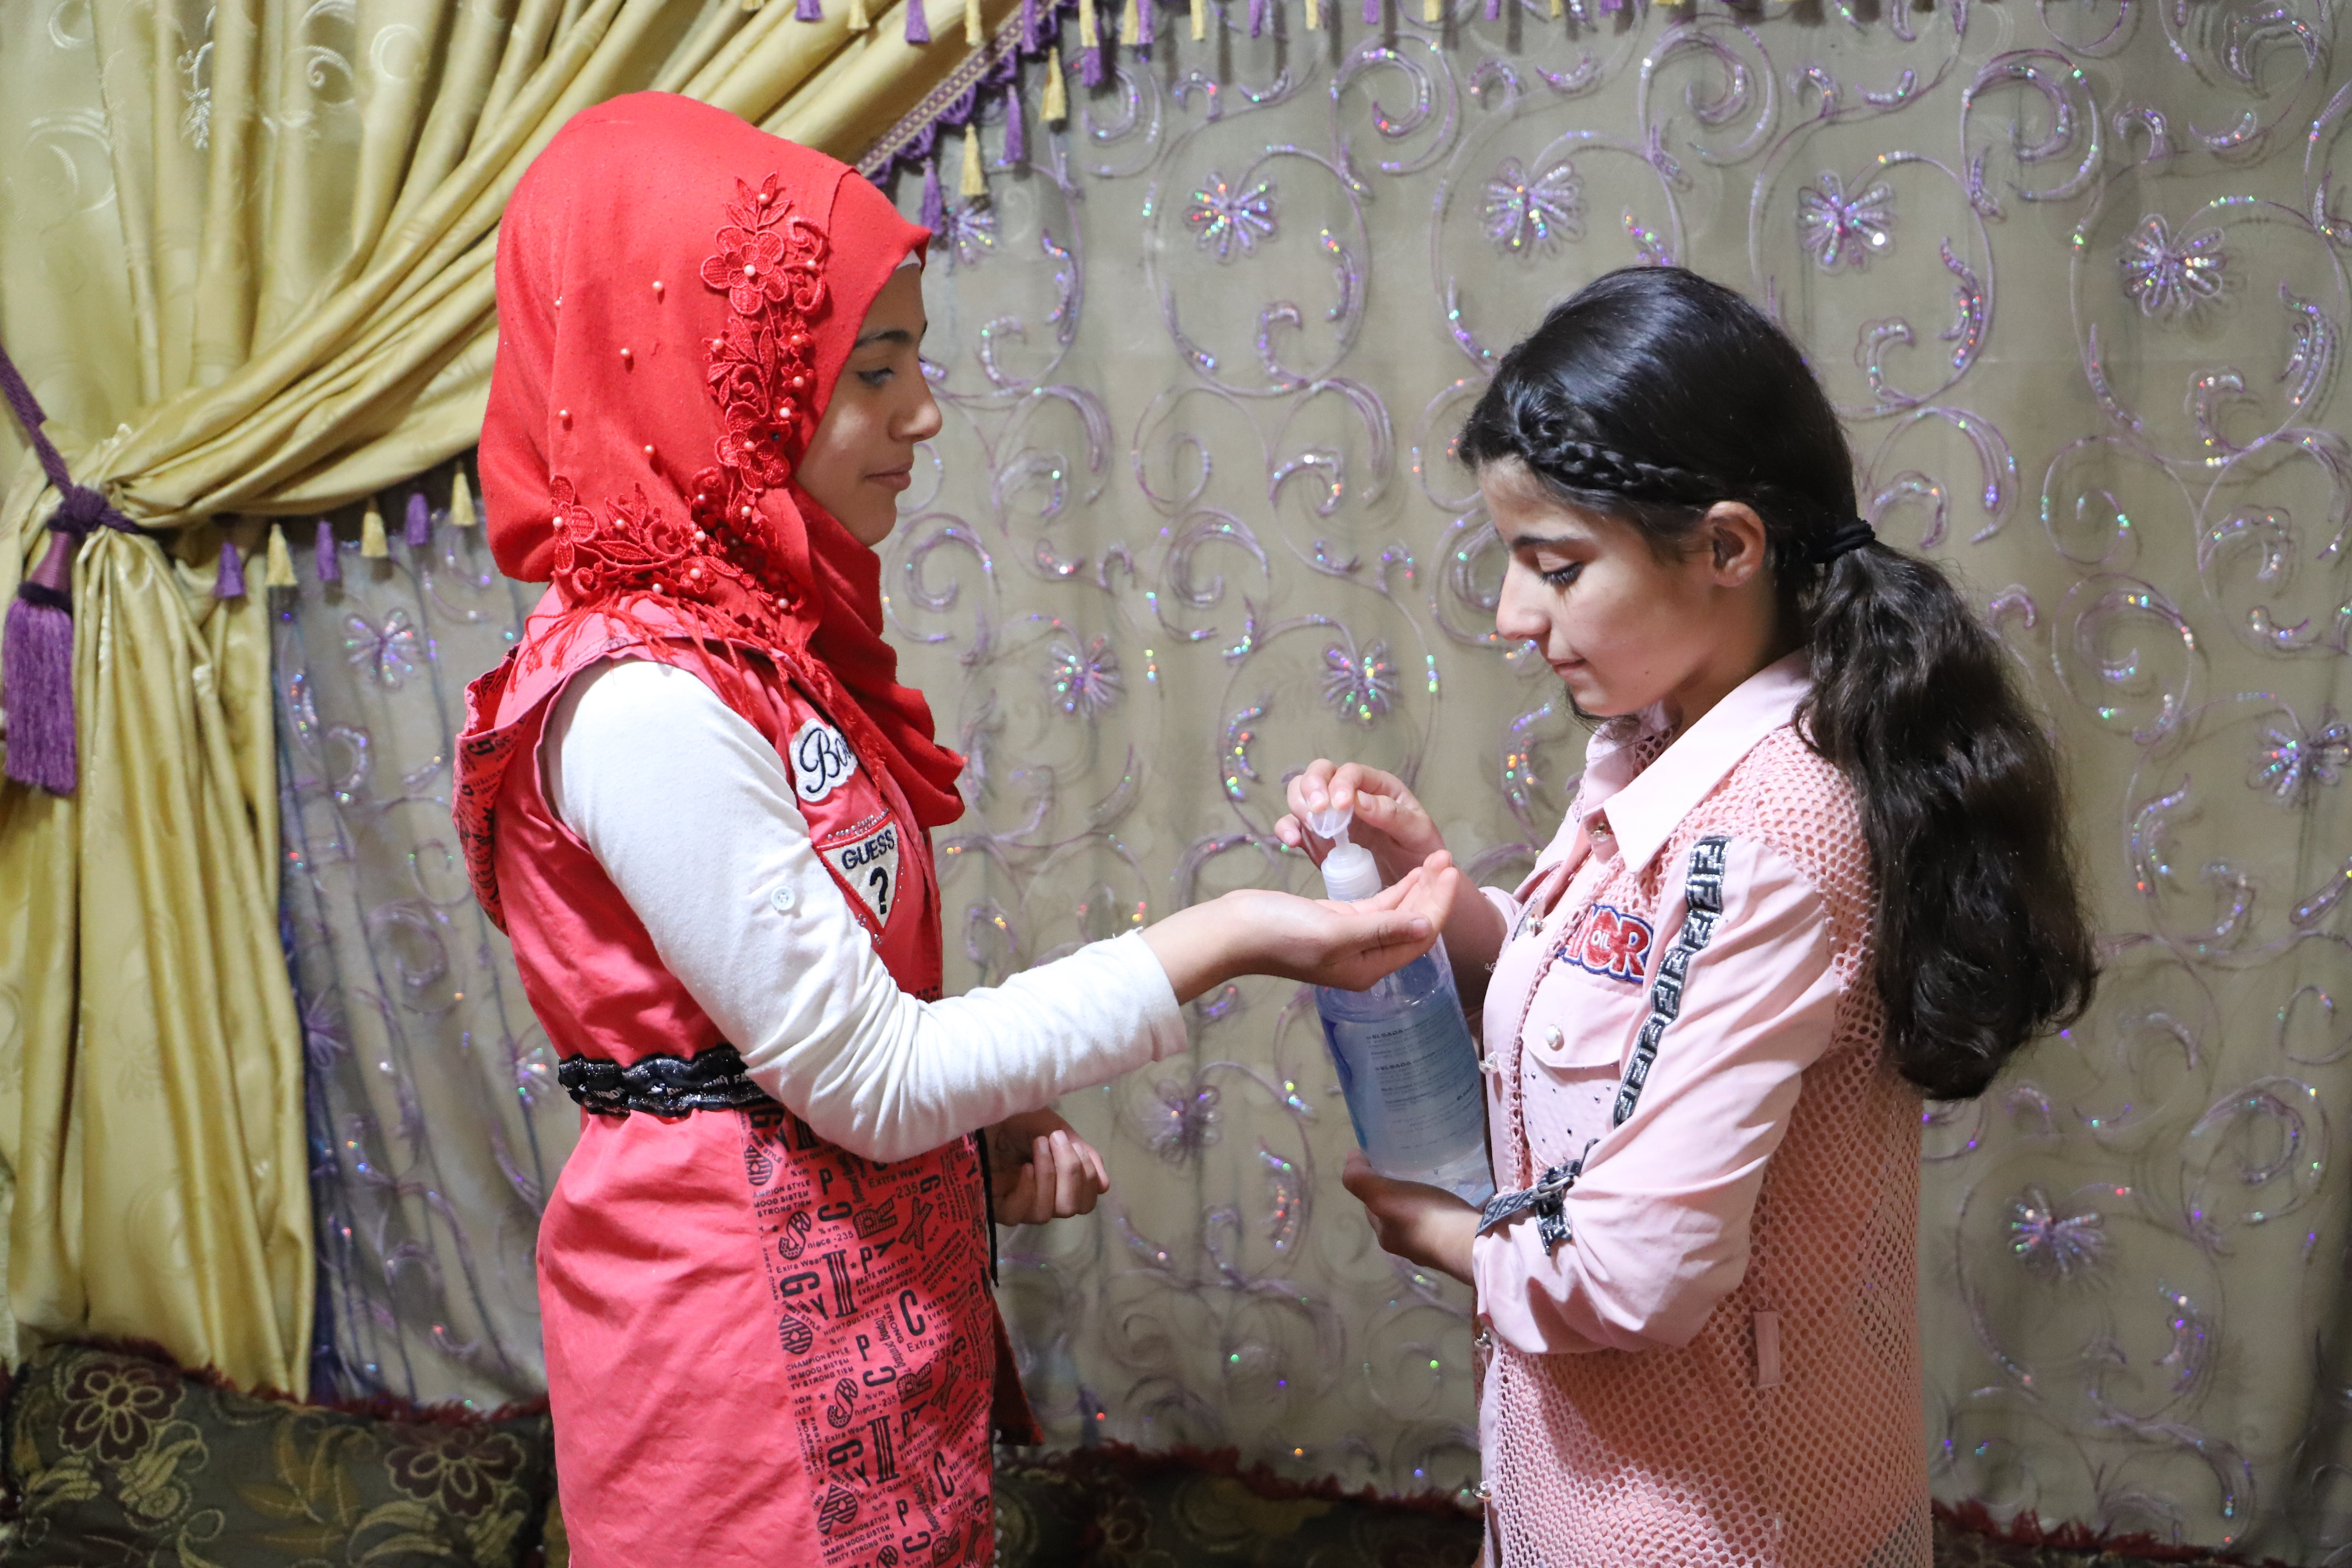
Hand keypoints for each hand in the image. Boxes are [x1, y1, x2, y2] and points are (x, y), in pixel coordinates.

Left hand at [987, 1109, 1109, 1224]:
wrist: (975, 1110)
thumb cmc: (1011, 1117)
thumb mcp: (1051, 1126)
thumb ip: (1079, 1151)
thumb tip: (1105, 1185)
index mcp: (1058, 1179)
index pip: (1087, 1199)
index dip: (1089, 1176)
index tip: (1073, 1142)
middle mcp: (1041, 1196)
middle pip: (1074, 1208)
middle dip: (1072, 1173)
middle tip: (1056, 1140)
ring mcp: (1019, 1204)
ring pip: (1050, 1213)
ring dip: (1049, 1175)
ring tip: (1037, 1145)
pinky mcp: (996, 1208)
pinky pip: (1022, 1213)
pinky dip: (1029, 1189)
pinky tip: (1023, 1167)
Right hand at [1142, 856, 1460, 999]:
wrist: (1232, 931)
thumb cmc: (1279, 932)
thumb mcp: (1334, 931)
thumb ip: (1382, 928)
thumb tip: (1425, 924)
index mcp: (1368, 966)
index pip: (1418, 935)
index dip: (1438, 903)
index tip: (1450, 869)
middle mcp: (1364, 956)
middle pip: (1411, 924)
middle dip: (1432, 893)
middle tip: (1446, 856)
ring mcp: (1349, 939)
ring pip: (1395, 913)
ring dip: (1417, 888)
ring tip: (1435, 861)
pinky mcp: (1334, 922)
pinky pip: (1374, 907)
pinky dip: (1393, 890)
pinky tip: (1408, 874)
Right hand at [1276, 761, 1448, 885]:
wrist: (1414, 884)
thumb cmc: (1419, 852)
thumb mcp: (1417, 832)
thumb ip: (1392, 815)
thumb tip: (1359, 801)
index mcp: (1377, 787)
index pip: (1351, 772)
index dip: (1341, 783)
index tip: (1340, 805)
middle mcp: (1349, 795)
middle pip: (1319, 773)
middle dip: (1313, 786)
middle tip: (1317, 809)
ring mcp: (1329, 816)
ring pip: (1301, 794)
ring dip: (1299, 805)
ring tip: (1312, 828)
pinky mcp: (1315, 838)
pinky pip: (1293, 825)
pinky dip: (1287, 829)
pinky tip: (1292, 842)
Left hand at [1341, 1150, 1478, 1284]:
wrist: (1469, 1241)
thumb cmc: (1422, 1217)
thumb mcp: (1382, 1195)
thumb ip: (1361, 1179)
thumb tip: (1350, 1158)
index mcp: (1386, 1236)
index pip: (1372, 1206)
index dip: (1372, 1183)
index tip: (1384, 1162)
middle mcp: (1406, 1244)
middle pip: (1396, 1212)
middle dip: (1399, 1192)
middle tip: (1409, 1166)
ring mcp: (1433, 1245)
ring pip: (1420, 1216)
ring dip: (1422, 1200)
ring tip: (1430, 1177)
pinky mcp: (1455, 1240)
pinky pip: (1443, 1219)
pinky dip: (1442, 1207)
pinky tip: (1450, 1195)